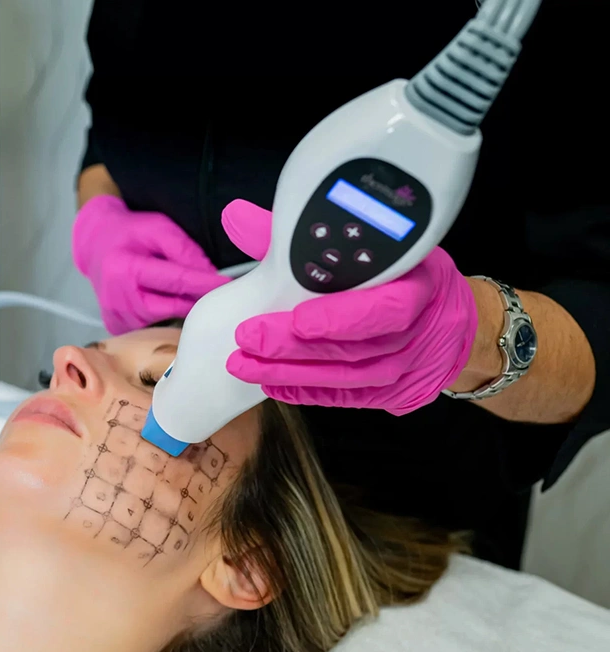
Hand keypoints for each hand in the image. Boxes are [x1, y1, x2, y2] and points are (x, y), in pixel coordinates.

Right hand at [73, 195, 228, 334]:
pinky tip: (171, 309)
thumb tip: (210, 274)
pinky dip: (163, 321)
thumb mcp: (158, 228)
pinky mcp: (115, 326)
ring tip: (192, 299)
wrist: (97, 244)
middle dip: (194, 301)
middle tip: (215, 295)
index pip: (173, 280)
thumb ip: (184, 249)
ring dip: (180, 312)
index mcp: (124, 268)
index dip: (203, 284)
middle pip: (168, 307)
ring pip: (160, 322)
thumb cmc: (131, 233)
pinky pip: (148, 329)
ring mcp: (114, 315)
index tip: (227, 285)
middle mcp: (116, 297)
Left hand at [219, 199, 478, 414]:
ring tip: (245, 364)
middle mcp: (420, 329)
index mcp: (420, 282)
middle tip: (248, 338)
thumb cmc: (397, 273)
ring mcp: (410, 367)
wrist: (450, 319)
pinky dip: (308, 392)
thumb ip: (301, 238)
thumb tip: (237, 218)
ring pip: (350, 377)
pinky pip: (349, 397)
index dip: (345, 316)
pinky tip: (272, 385)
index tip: (299, 318)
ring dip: (292, 373)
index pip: (390, 305)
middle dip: (296, 346)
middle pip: (358, 347)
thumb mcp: (367, 246)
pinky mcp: (397, 394)